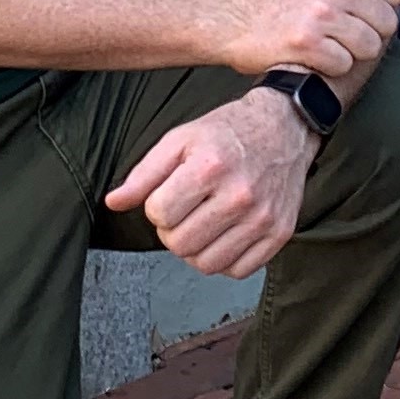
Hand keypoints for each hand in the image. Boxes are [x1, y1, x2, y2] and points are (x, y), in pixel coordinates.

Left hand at [107, 91, 313, 277]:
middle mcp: (239, 195)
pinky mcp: (280, 234)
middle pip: (180, 244)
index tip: (170, 195)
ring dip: (196, 249)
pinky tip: (225, 234)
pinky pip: (237, 271)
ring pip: (206, 264)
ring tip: (203, 223)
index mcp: (210, 166)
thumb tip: (114, 203)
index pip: (159, 214)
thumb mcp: (181, 139)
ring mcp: (262, 218)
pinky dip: (225, 260)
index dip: (157, 207)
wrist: (285, 127)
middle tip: (185, 211)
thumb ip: (144, 173)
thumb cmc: (228, 132)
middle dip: (173, 231)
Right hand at [212, 0, 399, 82]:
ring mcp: (321, 11)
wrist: (233, 16)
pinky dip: (329, 68)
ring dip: (349, 53)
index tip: (359, 17)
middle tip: (338, 36)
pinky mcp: (307, 41)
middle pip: (386, 23)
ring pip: (369, 47)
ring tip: (324, 45)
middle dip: (367, 36)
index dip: (380, 12)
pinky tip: (311, 56)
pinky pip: (343, 65)